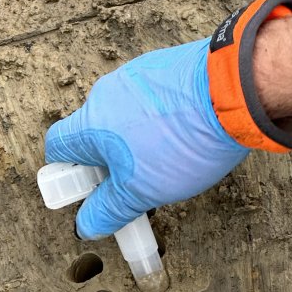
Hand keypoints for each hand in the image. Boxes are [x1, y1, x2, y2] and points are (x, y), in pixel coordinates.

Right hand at [45, 39, 249, 238]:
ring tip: (171, 156)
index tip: (94, 189)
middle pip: (95, 131)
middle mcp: (107, 92)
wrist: (233, 91)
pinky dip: (159, 116)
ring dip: (137, 138)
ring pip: (124, 115)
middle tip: (137, 180)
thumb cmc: (183, 141)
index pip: (58, 147)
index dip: (70, 173)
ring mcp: (136, 75)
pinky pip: (150, 97)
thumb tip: (86, 225)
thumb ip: (109, 209)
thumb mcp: (142, 190)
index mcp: (91, 122)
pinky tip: (186, 131)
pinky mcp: (163, 66)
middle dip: (112, 159)